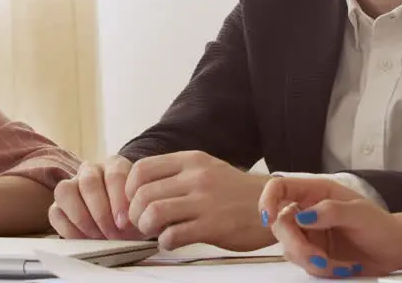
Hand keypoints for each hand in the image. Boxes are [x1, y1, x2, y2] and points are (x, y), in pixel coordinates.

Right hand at [49, 155, 141, 240]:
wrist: (125, 227)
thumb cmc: (135, 216)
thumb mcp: (143, 210)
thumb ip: (139, 209)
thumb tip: (125, 220)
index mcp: (115, 165)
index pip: (115, 173)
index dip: (119, 199)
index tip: (125, 222)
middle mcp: (91, 170)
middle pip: (88, 182)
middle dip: (101, 212)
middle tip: (112, 232)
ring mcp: (72, 185)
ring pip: (65, 191)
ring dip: (82, 218)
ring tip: (98, 236)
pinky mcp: (58, 205)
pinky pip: (55, 213)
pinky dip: (69, 229)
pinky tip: (85, 239)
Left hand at [126, 151, 271, 250]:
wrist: (272, 205)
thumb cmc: (235, 192)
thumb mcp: (207, 169)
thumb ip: (176, 174)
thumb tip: (139, 188)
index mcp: (192, 160)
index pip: (141, 169)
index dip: (128, 190)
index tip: (133, 203)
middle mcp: (196, 177)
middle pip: (142, 194)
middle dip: (135, 214)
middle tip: (142, 223)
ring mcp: (205, 201)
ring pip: (153, 213)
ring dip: (146, 228)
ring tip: (156, 232)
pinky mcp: (213, 225)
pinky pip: (172, 235)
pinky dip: (165, 242)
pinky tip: (173, 240)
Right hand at [263, 176, 401, 277]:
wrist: (393, 251)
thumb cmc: (381, 226)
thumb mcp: (359, 214)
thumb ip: (331, 211)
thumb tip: (303, 216)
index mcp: (317, 192)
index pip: (280, 187)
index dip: (268, 199)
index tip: (269, 217)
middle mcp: (308, 211)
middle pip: (281, 225)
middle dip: (298, 245)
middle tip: (319, 258)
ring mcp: (309, 234)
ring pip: (290, 248)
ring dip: (312, 261)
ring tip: (338, 265)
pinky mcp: (313, 253)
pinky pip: (303, 264)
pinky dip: (320, 270)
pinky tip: (341, 268)